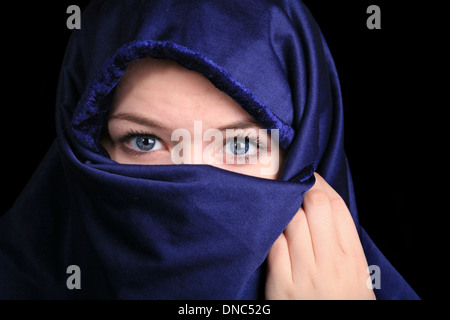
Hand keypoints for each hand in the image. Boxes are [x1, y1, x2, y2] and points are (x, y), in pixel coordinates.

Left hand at [266, 173, 375, 299]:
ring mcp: (305, 275)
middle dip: (300, 188)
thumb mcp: (356, 275)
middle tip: (289, 182)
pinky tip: (268, 228)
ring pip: (291, 221)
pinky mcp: (281, 286)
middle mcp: (330, 263)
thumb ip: (342, 243)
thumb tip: (322, 207)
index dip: (320, 185)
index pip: (336, 208)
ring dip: (283, 207)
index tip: (309, 176)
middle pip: (314, 207)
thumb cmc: (342, 303)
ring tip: (276, 201)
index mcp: (352, 258)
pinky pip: (274, 245)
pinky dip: (271, 232)